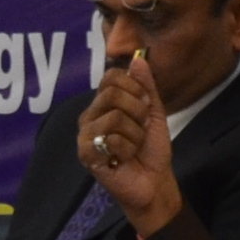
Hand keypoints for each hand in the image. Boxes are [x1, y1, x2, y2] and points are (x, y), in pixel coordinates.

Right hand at [76, 57, 181, 233]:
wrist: (154, 180)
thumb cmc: (151, 148)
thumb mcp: (154, 112)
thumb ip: (147, 86)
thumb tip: (139, 58)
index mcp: (104, 102)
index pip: (111, 76)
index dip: (134, 87)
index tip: (144, 105)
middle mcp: (90, 115)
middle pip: (112, 94)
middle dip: (137, 112)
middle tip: (140, 129)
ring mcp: (86, 134)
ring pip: (114, 117)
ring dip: (135, 134)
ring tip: (133, 146)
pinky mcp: (86, 153)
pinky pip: (111, 139)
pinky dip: (127, 149)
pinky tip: (123, 159)